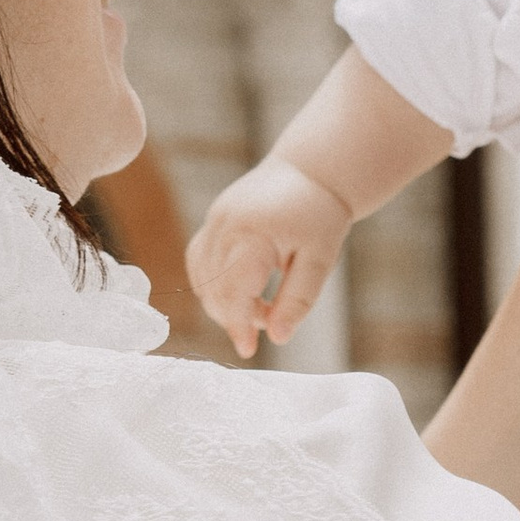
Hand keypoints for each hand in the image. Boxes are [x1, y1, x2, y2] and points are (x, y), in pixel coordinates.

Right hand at [187, 155, 353, 358]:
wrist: (311, 170)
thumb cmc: (320, 214)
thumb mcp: (320, 261)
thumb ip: (298, 300)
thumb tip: (278, 337)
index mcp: (254, 235)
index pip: (233, 291)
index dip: (237, 325)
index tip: (247, 350)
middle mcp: (225, 226)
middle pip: (214, 290)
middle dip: (236, 316)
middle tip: (269, 318)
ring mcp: (214, 221)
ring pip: (202, 279)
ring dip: (224, 302)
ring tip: (260, 303)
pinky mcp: (212, 220)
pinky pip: (199, 262)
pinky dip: (214, 284)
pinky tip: (240, 289)